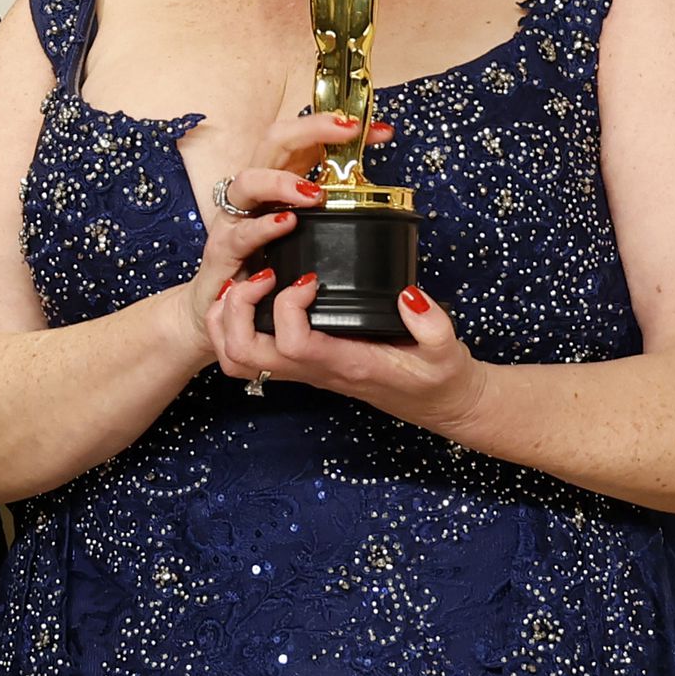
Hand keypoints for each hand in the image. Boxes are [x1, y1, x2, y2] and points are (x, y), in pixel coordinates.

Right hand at [178, 112, 390, 357]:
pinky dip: (263, 228)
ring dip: (282, 181)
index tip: (379, 130)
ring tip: (314, 192)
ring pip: (248, 181)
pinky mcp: (221, 251)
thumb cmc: (264, 267)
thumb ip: (331, 214)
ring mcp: (233, 219)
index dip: (339, 129)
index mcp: (276, 182)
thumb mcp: (304, 236)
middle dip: (311, 129)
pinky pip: (239, 234)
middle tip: (348, 130)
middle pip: (273, 142)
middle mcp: (252, 193)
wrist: (214, 307)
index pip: (305, 141)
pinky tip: (286, 224)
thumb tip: (378, 198)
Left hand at [210, 271, 487, 435]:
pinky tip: (252, 295)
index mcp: (344, 364)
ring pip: (235, 359)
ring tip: (247, 280)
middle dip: (238, 308)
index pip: (293, 343)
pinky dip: (233, 324)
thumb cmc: (437, 377)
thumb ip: (432, 326)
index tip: (309, 277)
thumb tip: (407, 296)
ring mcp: (301, 370)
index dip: (287, 306)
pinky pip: (245, 355)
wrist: (435, 402)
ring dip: (227, 318)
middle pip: (244, 353)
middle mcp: (313, 370)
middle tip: (263, 273)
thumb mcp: (447, 351)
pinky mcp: (299, 363)